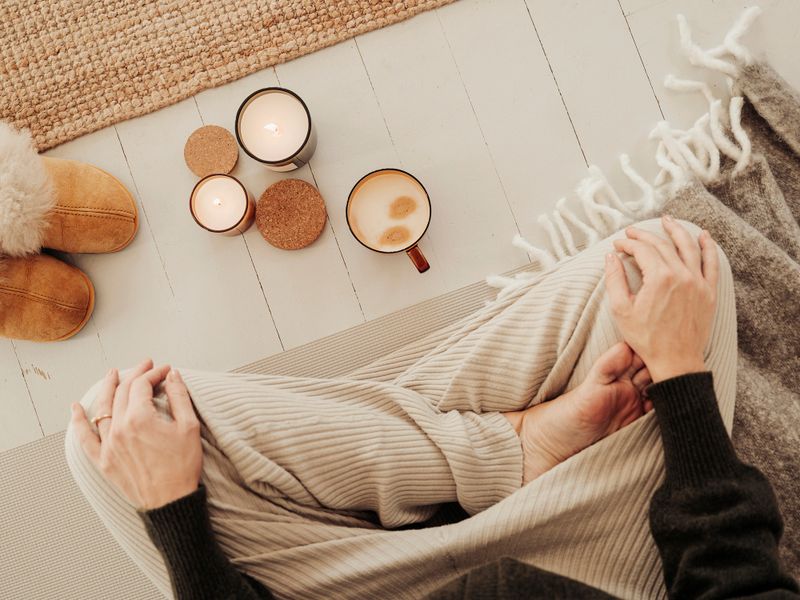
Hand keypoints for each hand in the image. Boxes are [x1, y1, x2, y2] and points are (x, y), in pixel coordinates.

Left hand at [71, 359, 202, 509]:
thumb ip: (179, 396)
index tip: (166, 370)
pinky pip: (85, 439)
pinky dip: (78, 423)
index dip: (154, 373)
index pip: (141, 385)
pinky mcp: (104, 460)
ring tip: (112, 374)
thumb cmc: (183, 466)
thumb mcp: (189, 427)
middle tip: (147, 366)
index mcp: (139, 419)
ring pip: (102, 409)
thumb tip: (173, 375)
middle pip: (122, 392)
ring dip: (108, 388)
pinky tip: (75, 410)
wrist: (172, 502)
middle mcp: (119, 429)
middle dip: (135, 375)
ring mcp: (109, 445)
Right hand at [604, 216, 718, 382]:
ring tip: (667, 220)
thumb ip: (614, 279)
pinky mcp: (708, 292)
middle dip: (644, 236)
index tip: (617, 244)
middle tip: (632, 232)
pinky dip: (708, 247)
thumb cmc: (646, 338)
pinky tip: (703, 236)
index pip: (642, 250)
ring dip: (677, 230)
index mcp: (659, 278)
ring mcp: (698, 282)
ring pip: (688, 247)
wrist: (676, 360)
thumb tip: (610, 257)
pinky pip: (711, 263)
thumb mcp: (621, 310)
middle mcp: (681, 275)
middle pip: (662, 245)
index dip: (627, 243)